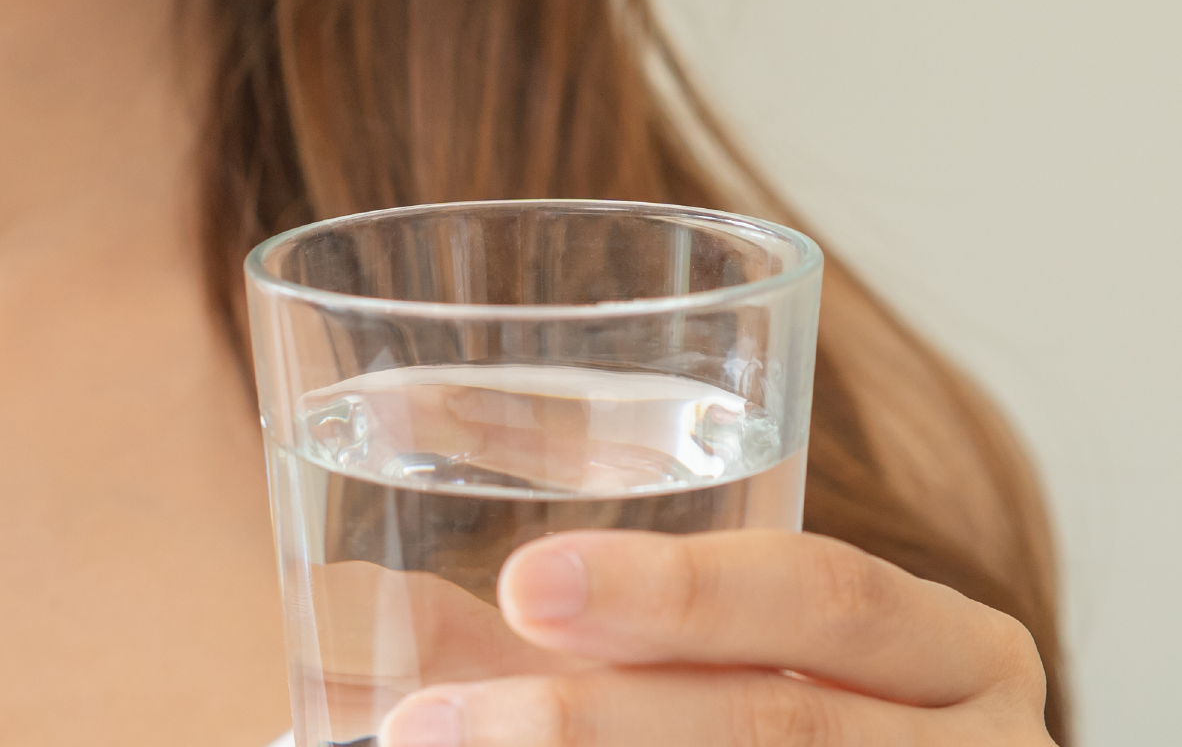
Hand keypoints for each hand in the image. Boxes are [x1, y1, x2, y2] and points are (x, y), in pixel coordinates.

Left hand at [377, 529, 1052, 745]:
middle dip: (589, 725)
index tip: (520, 586)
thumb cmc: (762, 726)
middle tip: (429, 722)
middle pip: (781, 727)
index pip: (823, 595)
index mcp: (953, 652)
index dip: (674, 591)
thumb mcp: (712, 674)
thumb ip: (579, 637)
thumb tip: (360, 612)